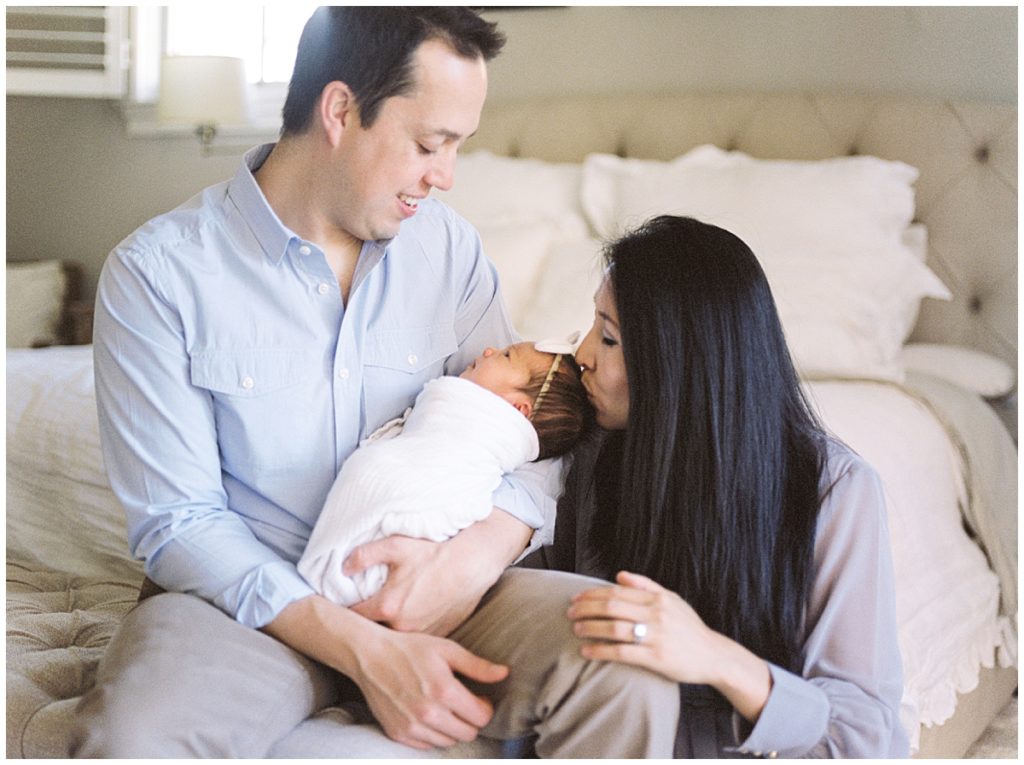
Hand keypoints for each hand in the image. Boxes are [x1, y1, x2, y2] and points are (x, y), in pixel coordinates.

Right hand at [264, 594, 507, 748]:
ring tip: (445, 708)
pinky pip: (426, 745)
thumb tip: (505, 673)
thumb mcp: (447, 650)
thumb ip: (478, 666)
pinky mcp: (398, 733)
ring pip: (448, 742)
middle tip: (463, 703)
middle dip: (471, 719)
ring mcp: (412, 726)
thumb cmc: (411, 648)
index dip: (485, 707)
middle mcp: (429, 713)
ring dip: (452, 728)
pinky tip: (429, 715)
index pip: (481, 717)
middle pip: (468, 732)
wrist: (370, 655)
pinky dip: (433, 734)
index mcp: (444, 691)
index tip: (478, 698)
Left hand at [345, 509, 531, 635]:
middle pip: (374, 632)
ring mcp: (422, 634)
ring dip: (390, 630)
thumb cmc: (434, 553)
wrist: (472, 564)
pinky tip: (412, 617)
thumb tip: (343, 568)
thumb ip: (365, 555)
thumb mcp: (397, 545)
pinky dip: (411, 631)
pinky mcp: (438, 636)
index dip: (345, 612)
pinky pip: (417, 639)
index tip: (341, 607)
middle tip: (363, 612)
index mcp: (388, 607)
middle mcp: (403, 626)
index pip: (354, 618)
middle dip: (367, 623)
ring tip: (389, 616)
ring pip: (396, 637)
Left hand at [567, 570, 719, 683]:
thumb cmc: (689, 628)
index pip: (617, 592)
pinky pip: (622, 652)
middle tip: (570, 612)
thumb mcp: (672, 600)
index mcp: (658, 599)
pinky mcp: (656, 658)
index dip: (593, 594)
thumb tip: (619, 576)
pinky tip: (587, 651)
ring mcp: (656, 636)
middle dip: (586, 608)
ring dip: (590, 628)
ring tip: (576, 629)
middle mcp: (656, 614)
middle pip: (612, 607)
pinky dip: (601, 650)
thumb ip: (646, 586)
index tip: (576, 597)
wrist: (713, 655)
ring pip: (614, 628)